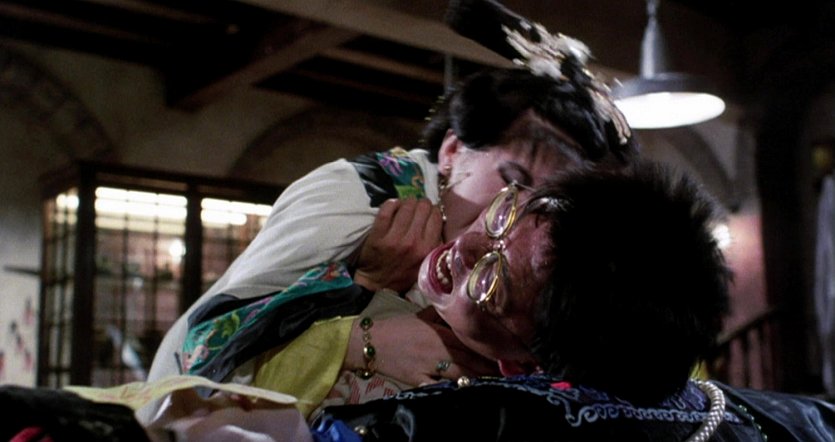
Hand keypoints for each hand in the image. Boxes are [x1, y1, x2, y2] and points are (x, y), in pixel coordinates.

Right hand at [344, 309, 499, 386]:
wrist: (370, 342)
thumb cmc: (397, 326)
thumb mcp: (421, 315)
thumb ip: (440, 313)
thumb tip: (457, 305)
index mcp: (440, 332)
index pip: (470, 340)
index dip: (488, 348)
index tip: (505, 351)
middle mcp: (438, 349)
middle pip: (470, 359)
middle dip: (489, 366)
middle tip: (507, 370)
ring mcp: (428, 366)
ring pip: (459, 374)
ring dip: (477, 378)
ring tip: (493, 381)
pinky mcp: (418, 380)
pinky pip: (438, 387)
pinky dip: (451, 389)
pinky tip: (464, 390)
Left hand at [354, 198, 442, 292]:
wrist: (377, 285)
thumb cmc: (403, 273)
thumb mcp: (426, 262)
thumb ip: (435, 243)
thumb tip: (438, 218)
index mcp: (427, 249)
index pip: (436, 216)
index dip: (433, 211)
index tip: (428, 213)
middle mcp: (413, 242)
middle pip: (423, 207)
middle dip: (421, 205)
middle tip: (417, 209)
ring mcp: (394, 238)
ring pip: (407, 205)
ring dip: (407, 203)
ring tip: (405, 208)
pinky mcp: (378, 234)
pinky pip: (387, 208)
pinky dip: (392, 204)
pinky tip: (393, 207)